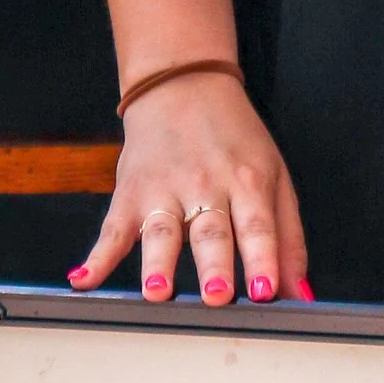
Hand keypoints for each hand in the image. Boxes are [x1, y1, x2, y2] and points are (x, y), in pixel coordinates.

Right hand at [72, 70, 310, 306]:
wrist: (183, 85)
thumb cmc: (234, 139)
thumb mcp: (274, 175)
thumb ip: (288, 237)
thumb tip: (300, 295)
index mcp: (247, 182)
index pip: (258, 226)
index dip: (263, 259)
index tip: (267, 292)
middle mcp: (206, 185)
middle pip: (211, 231)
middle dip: (214, 266)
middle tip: (218, 297)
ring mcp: (164, 189)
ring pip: (162, 230)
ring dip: (158, 263)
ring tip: (158, 292)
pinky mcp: (129, 193)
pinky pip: (112, 229)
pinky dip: (96, 256)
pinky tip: (84, 279)